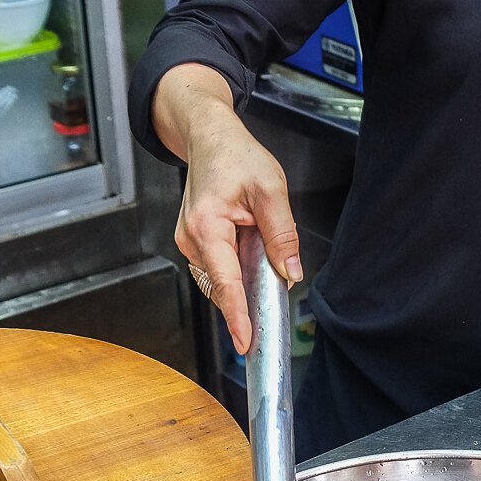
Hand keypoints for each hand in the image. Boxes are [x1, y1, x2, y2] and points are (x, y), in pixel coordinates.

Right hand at [154, 65, 302, 352]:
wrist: (209, 138)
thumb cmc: (236, 156)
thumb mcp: (271, 190)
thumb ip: (282, 234)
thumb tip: (291, 273)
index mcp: (206, 227)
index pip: (225, 282)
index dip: (237, 316)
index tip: (245, 342)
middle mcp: (191, 239)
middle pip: (222, 286)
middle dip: (247, 299)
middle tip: (274, 300)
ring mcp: (189, 242)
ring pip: (221, 279)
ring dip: (243, 281)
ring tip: (263, 261)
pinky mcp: (195, 242)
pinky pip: (218, 268)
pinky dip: (236, 271)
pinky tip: (252, 258)